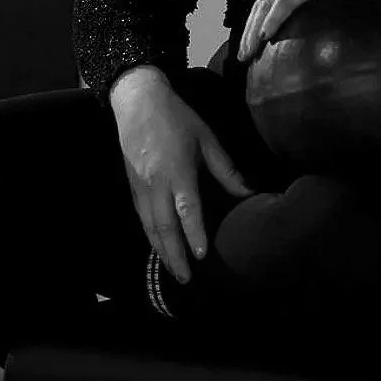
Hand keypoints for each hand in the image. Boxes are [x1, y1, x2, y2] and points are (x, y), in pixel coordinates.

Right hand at [112, 74, 253, 283]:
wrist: (138, 102)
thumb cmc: (178, 119)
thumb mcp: (207, 139)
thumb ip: (226, 170)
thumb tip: (248, 192)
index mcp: (178, 171)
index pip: (187, 209)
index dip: (194, 233)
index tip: (202, 255)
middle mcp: (156, 183)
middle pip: (164, 226)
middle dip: (175, 255)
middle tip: (186, 278)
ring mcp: (141, 187)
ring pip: (150, 226)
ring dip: (161, 251)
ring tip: (173, 270)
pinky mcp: (132, 187)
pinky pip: (142, 218)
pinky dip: (151, 237)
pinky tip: (159, 247)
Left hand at [237, 0, 380, 64]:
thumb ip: (312, 7)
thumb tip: (302, 33)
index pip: (266, 0)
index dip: (254, 23)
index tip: (250, 47)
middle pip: (261, 2)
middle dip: (248, 30)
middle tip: (243, 55)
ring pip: (267, 3)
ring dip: (254, 30)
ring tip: (249, 52)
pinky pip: (285, 3)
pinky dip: (273, 19)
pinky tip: (266, 36)